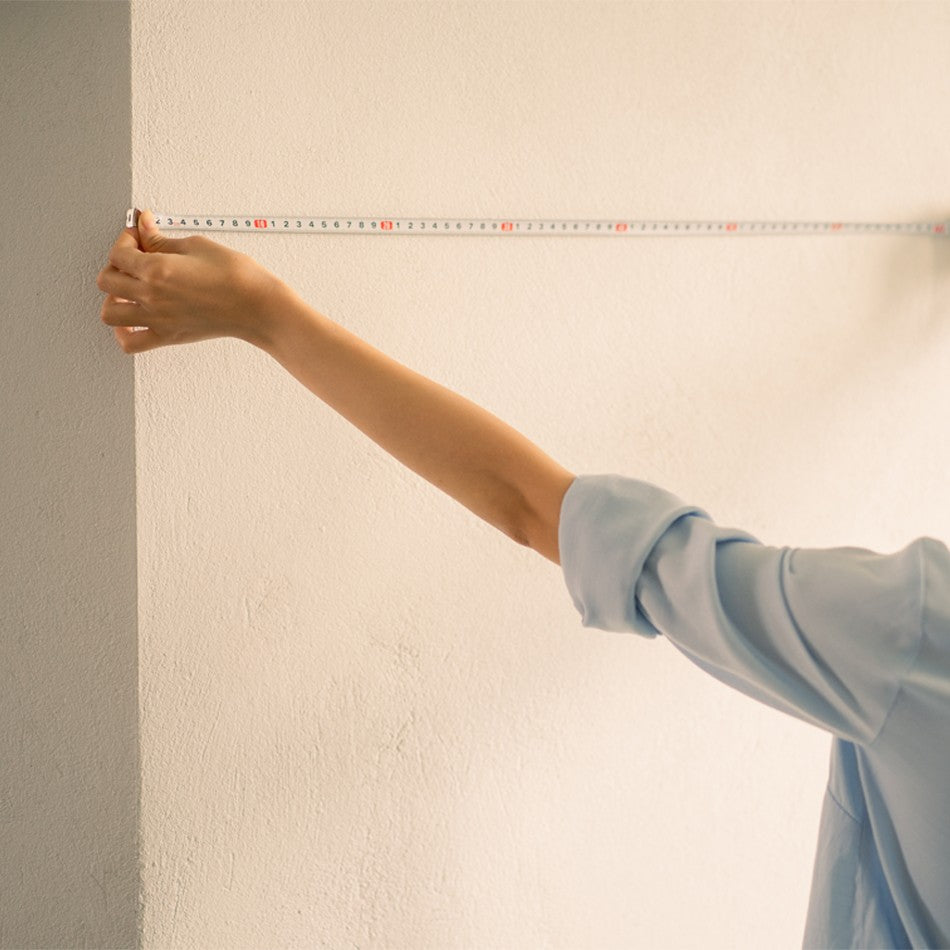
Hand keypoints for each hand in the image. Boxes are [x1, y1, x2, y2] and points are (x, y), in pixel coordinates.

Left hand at [97, 209, 286, 353]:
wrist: (258, 306)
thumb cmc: (236, 276)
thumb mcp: (197, 245)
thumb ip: (162, 240)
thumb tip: (145, 227)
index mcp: (156, 270)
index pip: (118, 253)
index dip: (126, 239)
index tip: (140, 236)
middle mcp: (152, 297)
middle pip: (107, 281)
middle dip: (116, 264)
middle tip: (136, 258)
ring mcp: (158, 319)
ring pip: (109, 313)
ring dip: (112, 298)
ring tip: (130, 289)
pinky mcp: (169, 336)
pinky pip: (131, 343)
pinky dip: (123, 333)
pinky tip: (133, 319)